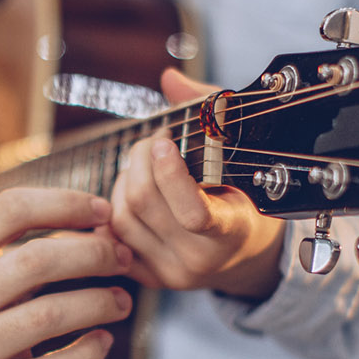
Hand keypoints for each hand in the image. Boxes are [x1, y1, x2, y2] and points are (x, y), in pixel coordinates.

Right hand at [0, 188, 134, 358]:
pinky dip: (88, 353)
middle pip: (38, 259)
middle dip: (94, 253)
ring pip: (50, 314)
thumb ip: (14, 245)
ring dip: (99, 302)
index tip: (104, 211)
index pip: (11, 209)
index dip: (66, 203)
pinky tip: (102, 342)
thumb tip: (98, 222)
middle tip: (123, 258)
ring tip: (121, 301)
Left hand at [106, 69, 285, 298]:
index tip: (164, 139)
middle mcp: (200, 260)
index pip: (193, 213)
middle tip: (151, 142)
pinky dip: (113, 209)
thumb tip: (169, 79)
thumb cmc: (245, 193)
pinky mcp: (150, 279)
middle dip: (138, 160)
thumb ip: (209, 111)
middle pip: (143, 204)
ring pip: (121, 219)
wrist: (245, 254)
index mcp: (232, 231)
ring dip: (123, 182)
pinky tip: (129, 192)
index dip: (170, 173)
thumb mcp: (241, 155)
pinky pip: (113, 239)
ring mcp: (172, 273)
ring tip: (142, 167)